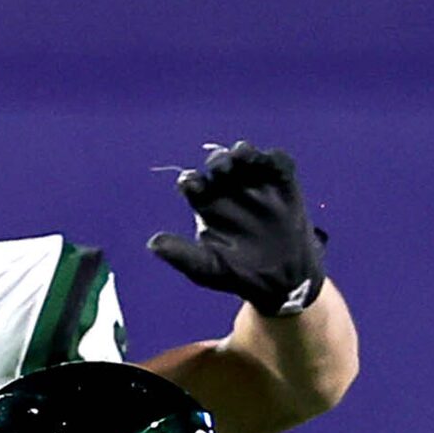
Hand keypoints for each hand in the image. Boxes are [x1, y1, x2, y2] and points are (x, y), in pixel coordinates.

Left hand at [148, 141, 328, 316]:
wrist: (281, 280)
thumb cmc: (238, 273)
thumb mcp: (208, 268)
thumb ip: (182, 255)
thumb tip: (152, 244)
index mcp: (205, 203)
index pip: (192, 184)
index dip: (190, 181)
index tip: (192, 185)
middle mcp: (227, 187)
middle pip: (217, 163)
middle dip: (217, 161)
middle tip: (221, 167)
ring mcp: (254, 181)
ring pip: (245, 156)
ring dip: (243, 152)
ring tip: (243, 156)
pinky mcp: (280, 181)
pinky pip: (278, 162)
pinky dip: (275, 160)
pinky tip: (272, 164)